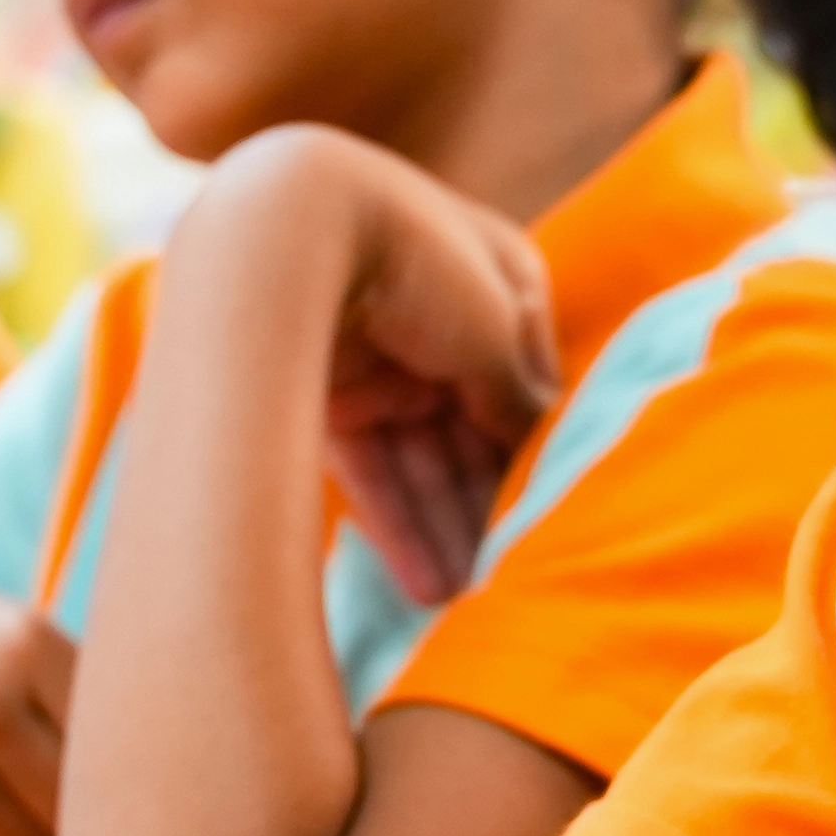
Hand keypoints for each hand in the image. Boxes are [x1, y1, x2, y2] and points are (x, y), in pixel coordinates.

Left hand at [191, 134, 557, 603]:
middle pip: (472, 428)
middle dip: (489, 505)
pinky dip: (395, 527)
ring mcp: (378, 358)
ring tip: (468, 602)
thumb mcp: (494, 331)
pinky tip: (426, 588)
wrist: (285, 232)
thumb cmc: (416, 262)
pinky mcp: (323, 397)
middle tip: (510, 581)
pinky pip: (368, 470)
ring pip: (421, 458)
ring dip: (445, 530)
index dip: (535, 451)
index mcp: (493, 280)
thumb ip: (522, 396)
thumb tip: (543, 446)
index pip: (525, 381)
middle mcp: (436, 318)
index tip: (551, 518)